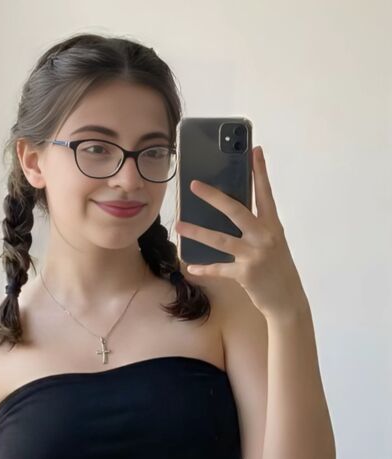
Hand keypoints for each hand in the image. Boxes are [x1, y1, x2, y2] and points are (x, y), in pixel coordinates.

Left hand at [175, 146, 308, 318]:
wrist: (287, 300)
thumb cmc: (277, 268)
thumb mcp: (272, 243)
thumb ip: (256, 228)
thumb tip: (231, 213)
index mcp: (272, 225)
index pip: (265, 193)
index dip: (260, 172)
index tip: (254, 151)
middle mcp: (264, 237)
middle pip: (236, 211)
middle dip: (214, 197)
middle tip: (194, 185)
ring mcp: (254, 255)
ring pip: (220, 240)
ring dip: (197, 232)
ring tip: (179, 225)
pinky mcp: (245, 274)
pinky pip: (219, 269)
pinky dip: (205, 268)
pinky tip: (191, 267)